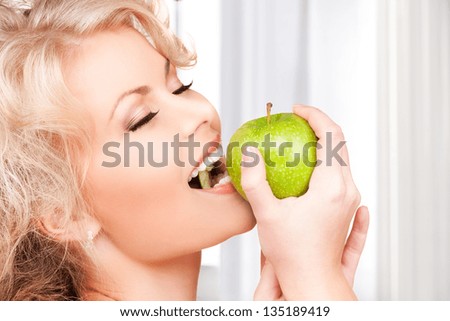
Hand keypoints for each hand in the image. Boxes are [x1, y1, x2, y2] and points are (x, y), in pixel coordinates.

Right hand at [243, 104, 366, 299]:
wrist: (312, 279)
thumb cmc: (291, 253)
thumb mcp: (266, 214)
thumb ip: (254, 180)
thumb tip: (249, 152)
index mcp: (332, 186)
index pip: (331, 135)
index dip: (315, 115)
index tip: (296, 109)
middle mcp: (348, 189)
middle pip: (341, 142)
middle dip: (320, 124)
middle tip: (297, 119)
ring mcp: (351, 199)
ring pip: (342, 157)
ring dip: (324, 141)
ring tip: (300, 138)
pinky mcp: (348, 207)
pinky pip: (341, 173)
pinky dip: (326, 159)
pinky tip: (309, 164)